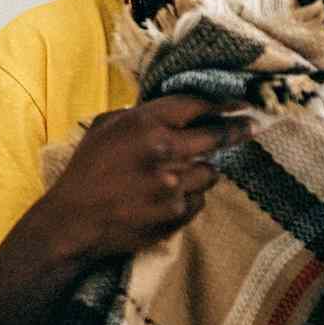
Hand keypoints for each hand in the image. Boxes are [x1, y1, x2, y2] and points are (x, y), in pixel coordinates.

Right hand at [36, 95, 250, 263]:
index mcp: (145, 124)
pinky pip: (199, 200)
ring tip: (183, 174)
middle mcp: (164, 151)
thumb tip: (172, 109)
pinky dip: (190, 197)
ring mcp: (173, 185)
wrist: (74, 221)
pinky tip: (169, 198)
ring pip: (211, 172)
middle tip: (249, 127)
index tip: (241, 103)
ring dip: (202, 170)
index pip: (196, 106)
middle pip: (216, 137)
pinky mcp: (176, 214)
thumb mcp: (104, 127)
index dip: (222, 103)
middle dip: (235, 131)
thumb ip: (139, 114)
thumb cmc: (85, 171)